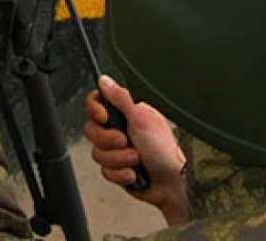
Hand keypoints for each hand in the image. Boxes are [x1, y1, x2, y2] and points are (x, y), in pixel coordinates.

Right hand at [84, 76, 190, 225]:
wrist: (173, 184)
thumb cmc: (165, 151)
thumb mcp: (141, 119)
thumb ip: (120, 98)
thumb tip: (104, 80)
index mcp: (127, 113)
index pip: (98, 104)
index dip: (96, 111)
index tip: (104, 118)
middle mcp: (121, 130)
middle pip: (92, 130)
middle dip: (109, 141)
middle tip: (125, 141)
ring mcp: (118, 151)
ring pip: (98, 153)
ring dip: (118, 160)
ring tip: (136, 160)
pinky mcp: (117, 169)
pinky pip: (105, 171)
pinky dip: (120, 174)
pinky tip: (134, 173)